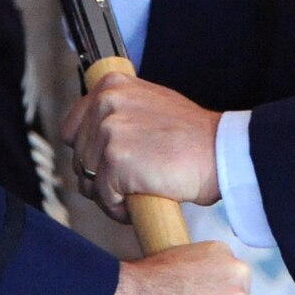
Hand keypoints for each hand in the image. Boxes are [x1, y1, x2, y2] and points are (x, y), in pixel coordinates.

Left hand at [64, 73, 220, 221]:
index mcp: (110, 85)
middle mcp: (105, 102)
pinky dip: (120, 209)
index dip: (90, 154)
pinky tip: (142, 200)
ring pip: (88, 180)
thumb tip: (90, 138)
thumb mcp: (150, 105)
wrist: (220, 153)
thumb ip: (119, 112)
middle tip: (131, 184)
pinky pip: (104, 197)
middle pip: (79, 158)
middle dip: (100, 178)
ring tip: (139, 191)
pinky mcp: (116, 160)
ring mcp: (109, 130)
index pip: (73, 130)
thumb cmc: (191, 137)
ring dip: (110, 195)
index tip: (112, 165)